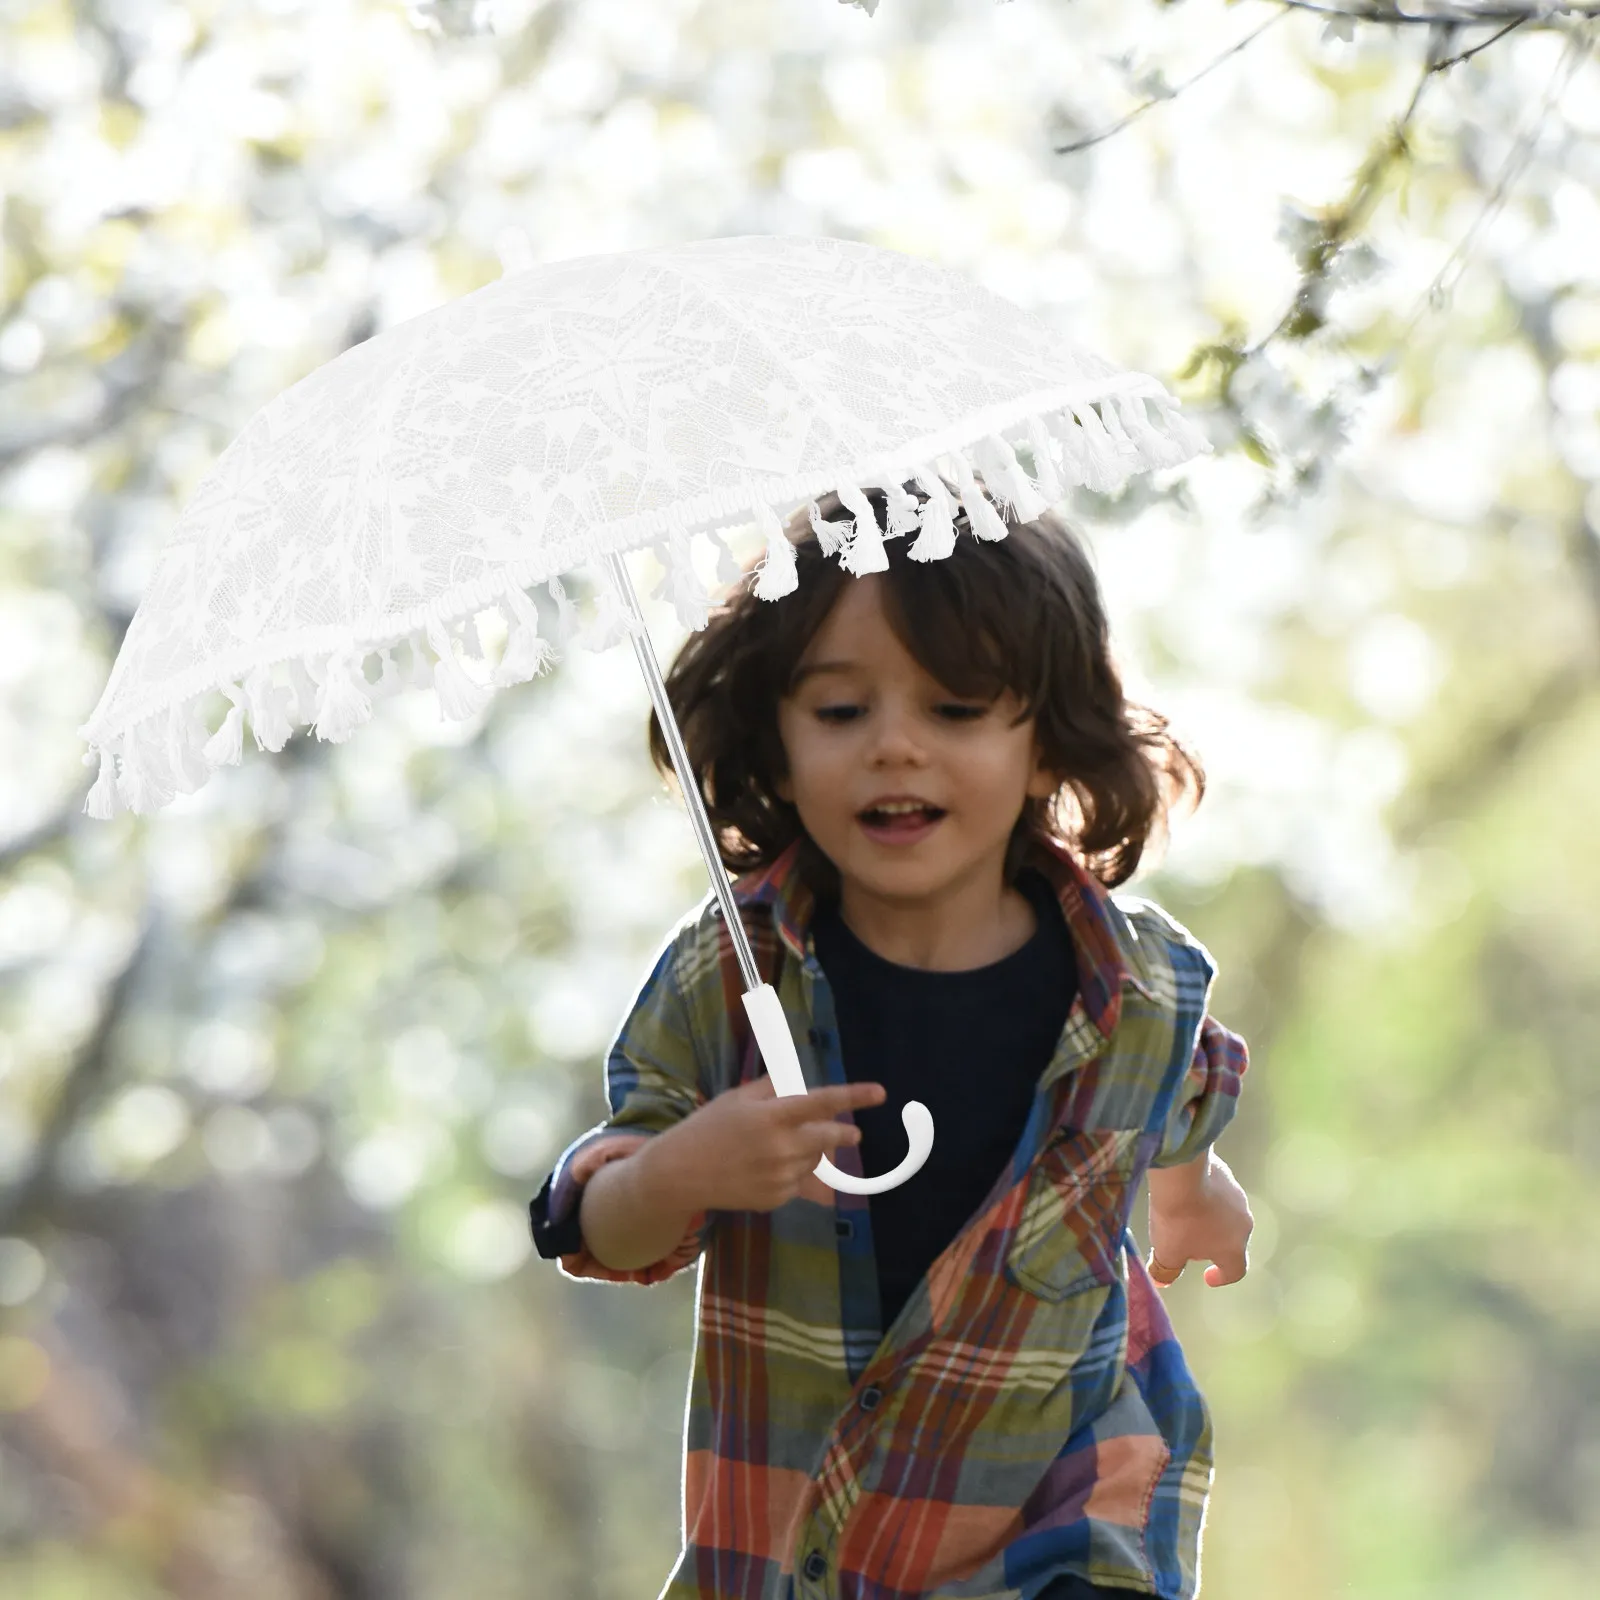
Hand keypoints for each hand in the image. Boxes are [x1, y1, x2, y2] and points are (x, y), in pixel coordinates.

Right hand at [648, 1075, 887, 1213]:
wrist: (681, 1173)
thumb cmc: (708, 1128)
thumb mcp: (738, 1098)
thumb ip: (774, 1087)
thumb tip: (802, 1082)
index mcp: (772, 1116)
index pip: (822, 1102)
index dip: (854, 1096)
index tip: (880, 1093)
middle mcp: (782, 1148)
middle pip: (830, 1137)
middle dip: (843, 1133)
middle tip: (850, 1132)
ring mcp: (781, 1177)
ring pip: (816, 1160)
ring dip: (812, 1151)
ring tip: (780, 1147)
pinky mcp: (778, 1199)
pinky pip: (799, 1182)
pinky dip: (793, 1172)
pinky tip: (765, 1168)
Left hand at [1147, 1153, 1252, 1289]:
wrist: (1181, 1170)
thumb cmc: (1178, 1219)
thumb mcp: (1168, 1251)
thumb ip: (1167, 1269)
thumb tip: (1162, 1280)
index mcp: (1234, 1248)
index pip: (1236, 1271)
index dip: (1222, 1277)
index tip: (1207, 1276)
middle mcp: (1243, 1224)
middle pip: (1231, 1241)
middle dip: (1212, 1245)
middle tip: (1189, 1242)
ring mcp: (1238, 1196)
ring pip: (1225, 1215)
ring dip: (1209, 1218)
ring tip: (1186, 1213)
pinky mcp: (1226, 1174)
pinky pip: (1217, 1191)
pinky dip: (1206, 1196)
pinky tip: (1186, 1191)